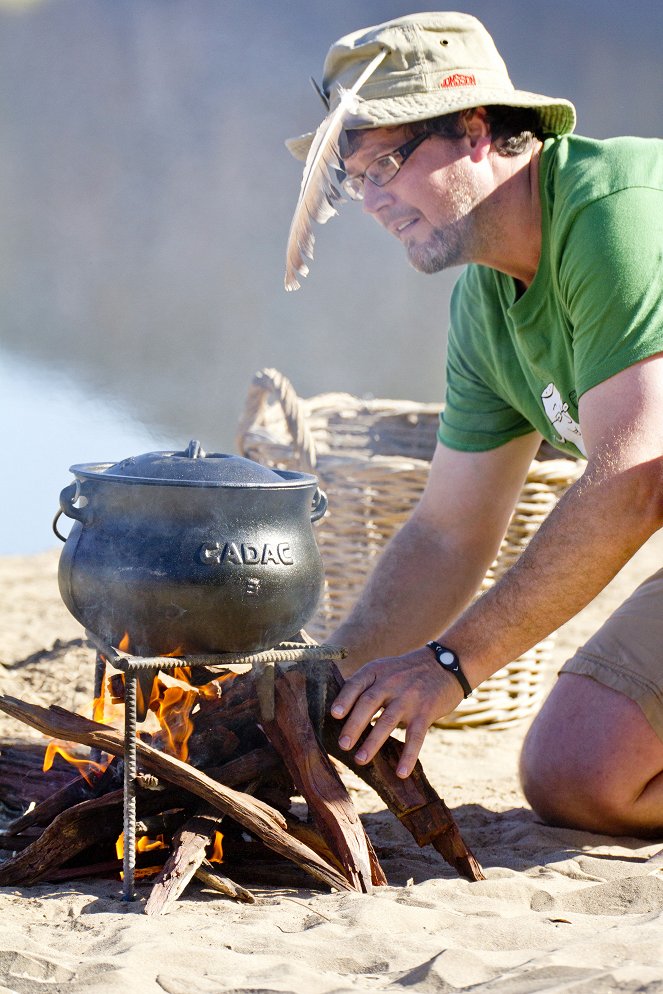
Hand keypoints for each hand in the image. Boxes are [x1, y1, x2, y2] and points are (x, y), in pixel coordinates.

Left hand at [330, 648, 463, 777]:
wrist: (445, 665)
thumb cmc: (406, 672)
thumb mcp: (384, 669)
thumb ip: (364, 685)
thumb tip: (336, 709)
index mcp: (377, 671)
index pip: (356, 684)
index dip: (344, 699)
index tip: (334, 715)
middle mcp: (391, 682)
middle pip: (369, 703)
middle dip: (354, 725)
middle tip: (343, 745)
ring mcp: (409, 697)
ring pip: (388, 721)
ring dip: (373, 742)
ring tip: (360, 759)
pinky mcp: (425, 712)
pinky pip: (415, 736)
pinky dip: (408, 755)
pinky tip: (401, 772)